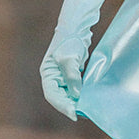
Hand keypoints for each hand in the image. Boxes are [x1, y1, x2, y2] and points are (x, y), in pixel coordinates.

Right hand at [39, 0, 116, 120]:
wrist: (77, 24)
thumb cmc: (71, 40)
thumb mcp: (70, 58)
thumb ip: (72, 76)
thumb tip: (77, 94)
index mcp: (47, 73)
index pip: (52, 95)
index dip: (63, 106)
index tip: (75, 114)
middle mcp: (53, 76)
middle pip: (60, 96)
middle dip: (71, 105)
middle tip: (84, 114)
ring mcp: (62, 74)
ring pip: (68, 93)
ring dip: (77, 101)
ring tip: (88, 109)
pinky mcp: (73, 72)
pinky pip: (76, 87)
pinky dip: (82, 93)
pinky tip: (91, 97)